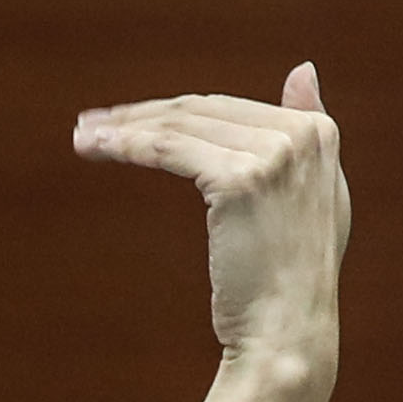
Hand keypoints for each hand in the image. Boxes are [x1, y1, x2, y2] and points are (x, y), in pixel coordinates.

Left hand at [72, 62, 347, 369]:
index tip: (129, 118)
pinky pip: (169, 149)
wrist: (287, 333)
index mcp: (318, 131)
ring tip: (84, 137)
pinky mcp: (241, 180)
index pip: (226, 108)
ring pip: (179, 127)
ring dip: (124, 128)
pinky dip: (127, 145)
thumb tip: (302, 68)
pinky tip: (97, 149)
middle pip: (200, 111)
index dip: (173, 111)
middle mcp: (303, 135)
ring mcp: (274, 155)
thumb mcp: (315, 195)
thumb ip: (307, 128)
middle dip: (142, 116)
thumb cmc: (289, 276)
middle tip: (92, 125)